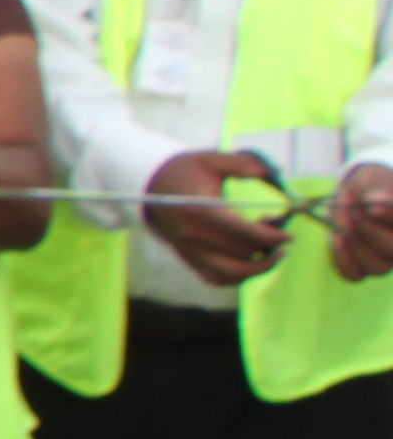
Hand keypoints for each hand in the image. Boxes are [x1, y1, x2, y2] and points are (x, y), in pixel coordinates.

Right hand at [143, 150, 290, 288]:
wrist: (151, 187)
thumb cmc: (184, 172)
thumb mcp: (210, 159)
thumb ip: (241, 163)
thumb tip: (269, 173)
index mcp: (198, 212)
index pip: (243, 233)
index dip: (271, 236)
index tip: (288, 234)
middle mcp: (192, 237)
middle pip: (242, 253)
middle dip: (268, 247)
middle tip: (280, 234)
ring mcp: (189, 251)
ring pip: (232, 273)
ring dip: (258, 267)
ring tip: (273, 255)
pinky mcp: (188, 259)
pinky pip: (216, 279)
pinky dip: (237, 278)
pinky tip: (250, 265)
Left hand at [333, 165, 392, 284]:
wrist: (353, 195)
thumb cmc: (370, 188)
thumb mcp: (376, 184)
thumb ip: (380, 194)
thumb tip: (380, 207)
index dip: (390, 218)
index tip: (374, 208)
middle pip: (392, 251)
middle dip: (370, 232)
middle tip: (353, 215)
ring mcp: (381, 261)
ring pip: (377, 268)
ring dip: (355, 246)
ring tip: (342, 224)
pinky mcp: (359, 268)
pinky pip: (354, 275)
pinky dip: (343, 260)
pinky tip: (336, 239)